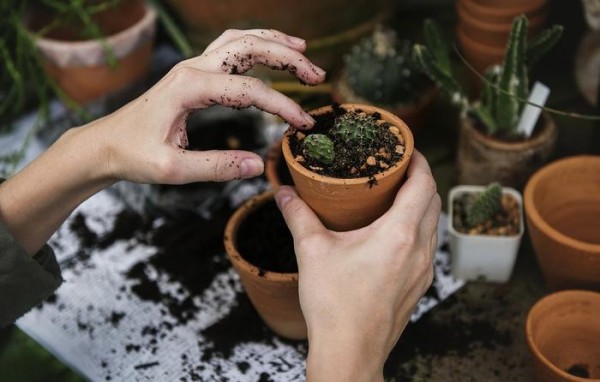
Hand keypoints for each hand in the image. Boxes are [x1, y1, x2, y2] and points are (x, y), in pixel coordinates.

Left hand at [0, 29, 325, 254]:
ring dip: (274, 42)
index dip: (283, 106)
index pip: (250, 90)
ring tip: (303, 51)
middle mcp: (192, 68)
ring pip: (240, 40)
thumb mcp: (173, 169)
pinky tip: (270, 50)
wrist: (104, 145)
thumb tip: (258, 165)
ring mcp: (192, 67)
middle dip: (288, 57)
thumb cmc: (133, 155)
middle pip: (249, 48)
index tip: (304, 124)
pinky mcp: (193, 73)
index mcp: (189, 88)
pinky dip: (255, 44)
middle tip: (317, 76)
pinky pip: (229, 48)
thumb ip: (216, 167)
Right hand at [275, 151, 440, 381]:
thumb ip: (297, 215)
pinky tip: (393, 233)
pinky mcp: (419, 287)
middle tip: (397, 168)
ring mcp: (423, 271)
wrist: (350, 353)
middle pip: (433, 201)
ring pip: (433, 225)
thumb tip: (283, 192)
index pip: (424, 184)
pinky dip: (418, 229)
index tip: (406, 149)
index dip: (419, 161)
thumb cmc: (334, 305)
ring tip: (395, 196)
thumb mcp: (311, 251)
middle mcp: (420, 250)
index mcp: (399, 234)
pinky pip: (427, 247)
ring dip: (421, 205)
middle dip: (420, 179)